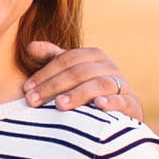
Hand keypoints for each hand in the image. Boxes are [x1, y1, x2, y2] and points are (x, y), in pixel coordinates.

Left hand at [21, 39, 139, 119]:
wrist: (121, 112)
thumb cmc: (88, 90)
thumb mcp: (71, 73)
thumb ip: (52, 59)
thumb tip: (29, 46)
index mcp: (94, 56)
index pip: (67, 59)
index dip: (45, 73)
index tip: (26, 88)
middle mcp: (109, 67)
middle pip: (79, 72)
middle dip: (53, 86)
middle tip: (32, 101)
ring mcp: (122, 84)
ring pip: (99, 85)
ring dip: (78, 94)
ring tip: (59, 105)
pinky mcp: (132, 104)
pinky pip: (123, 101)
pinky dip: (111, 102)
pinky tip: (98, 106)